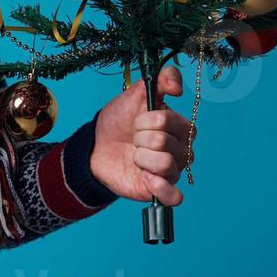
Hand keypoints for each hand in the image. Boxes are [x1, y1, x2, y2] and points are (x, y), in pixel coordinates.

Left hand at [88, 65, 192, 204]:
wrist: (95, 145)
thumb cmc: (118, 121)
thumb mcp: (135, 94)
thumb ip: (160, 79)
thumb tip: (177, 86)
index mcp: (179, 128)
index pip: (172, 122)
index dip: (149, 120)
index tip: (137, 120)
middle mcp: (181, 151)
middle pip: (166, 143)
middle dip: (140, 138)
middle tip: (133, 139)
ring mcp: (171, 172)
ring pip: (165, 164)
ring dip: (141, 157)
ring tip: (134, 155)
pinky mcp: (160, 191)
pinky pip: (174, 196)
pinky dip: (160, 186)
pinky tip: (145, 177)